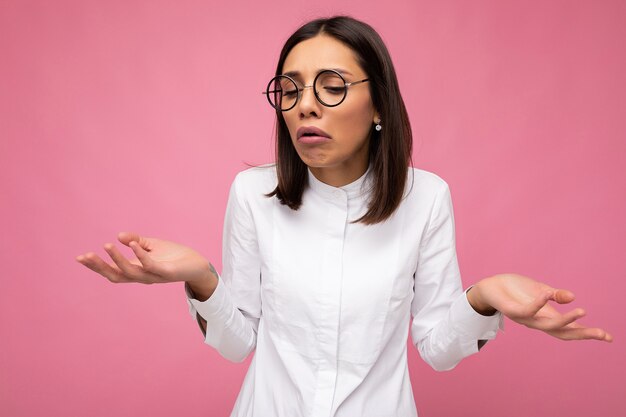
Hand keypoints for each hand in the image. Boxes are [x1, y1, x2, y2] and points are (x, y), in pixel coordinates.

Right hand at [76, 232, 214, 284]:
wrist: (196, 264)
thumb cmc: (174, 256)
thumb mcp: (151, 245)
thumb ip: (136, 241)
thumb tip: (119, 235)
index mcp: (136, 270)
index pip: (112, 270)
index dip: (96, 265)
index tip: (79, 257)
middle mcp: (142, 276)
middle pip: (116, 275)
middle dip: (99, 266)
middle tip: (85, 256)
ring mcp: (153, 275)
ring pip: (130, 271)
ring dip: (117, 259)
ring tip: (107, 245)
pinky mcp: (166, 272)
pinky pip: (150, 264)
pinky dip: (139, 255)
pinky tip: (132, 244)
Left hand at [468, 273, 612, 341]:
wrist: (491, 286)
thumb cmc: (516, 289)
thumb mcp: (541, 289)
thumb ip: (556, 295)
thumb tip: (572, 297)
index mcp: (546, 317)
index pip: (569, 330)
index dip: (588, 333)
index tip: (609, 338)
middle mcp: (537, 321)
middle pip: (563, 333)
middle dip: (583, 334)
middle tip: (603, 334)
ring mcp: (525, 318)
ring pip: (548, 325)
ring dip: (565, 320)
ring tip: (582, 311)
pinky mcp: (512, 311)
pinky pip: (527, 310)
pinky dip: (538, 303)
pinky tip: (547, 294)